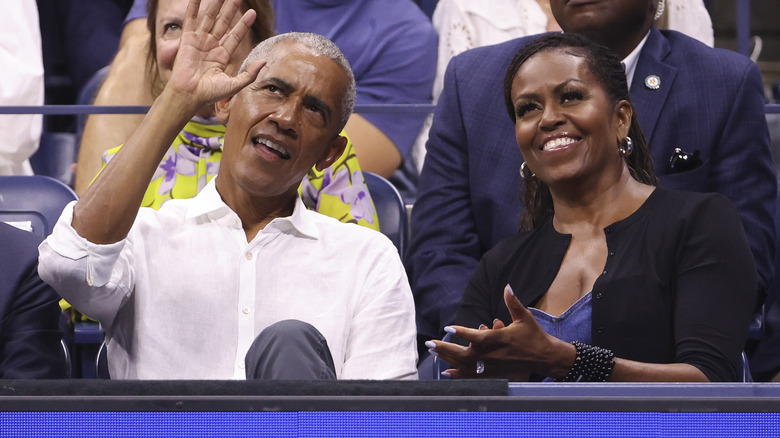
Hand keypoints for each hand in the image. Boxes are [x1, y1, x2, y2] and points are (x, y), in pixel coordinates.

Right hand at [165, 0, 265, 109]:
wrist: (190, 95)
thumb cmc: (209, 94)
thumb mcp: (235, 84)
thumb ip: (250, 73)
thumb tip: (265, 61)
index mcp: (222, 55)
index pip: (235, 36)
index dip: (243, 24)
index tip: (252, 13)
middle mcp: (211, 46)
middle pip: (223, 23)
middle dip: (231, 10)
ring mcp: (199, 41)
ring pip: (210, 18)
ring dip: (216, 5)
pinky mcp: (187, 39)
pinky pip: (191, 20)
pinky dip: (194, 7)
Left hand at [428, 285, 567, 379]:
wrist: (544, 357)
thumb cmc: (533, 335)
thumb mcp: (524, 317)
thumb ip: (512, 302)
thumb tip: (507, 286)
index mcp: (500, 339)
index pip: (477, 336)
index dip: (462, 332)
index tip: (448, 327)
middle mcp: (493, 355)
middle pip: (464, 354)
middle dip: (445, 349)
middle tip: (430, 343)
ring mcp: (492, 367)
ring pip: (465, 365)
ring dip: (448, 359)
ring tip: (433, 352)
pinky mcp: (493, 374)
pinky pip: (472, 376)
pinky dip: (458, 374)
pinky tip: (446, 372)